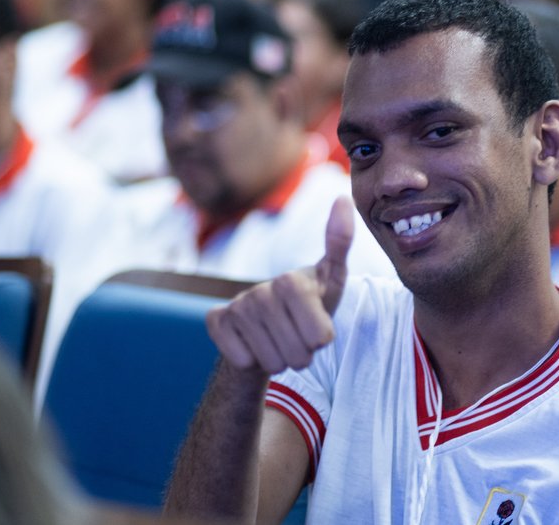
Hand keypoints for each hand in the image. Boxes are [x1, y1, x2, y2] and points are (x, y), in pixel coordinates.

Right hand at [206, 197, 353, 373]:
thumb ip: (340, 244)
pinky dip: (253, 362)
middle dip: (304, 356)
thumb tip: (343, 197)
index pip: (318, 334)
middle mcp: (260, 290)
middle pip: (295, 349)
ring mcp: (236, 304)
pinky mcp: (215, 320)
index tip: (321, 335)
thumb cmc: (310, 304)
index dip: (321, 341)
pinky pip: (242, 358)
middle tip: (300, 344)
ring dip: (281, 361)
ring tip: (282, 347)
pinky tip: (255, 348)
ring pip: (270, 359)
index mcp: (291, 280)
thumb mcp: (332, 280)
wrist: (270, 331)